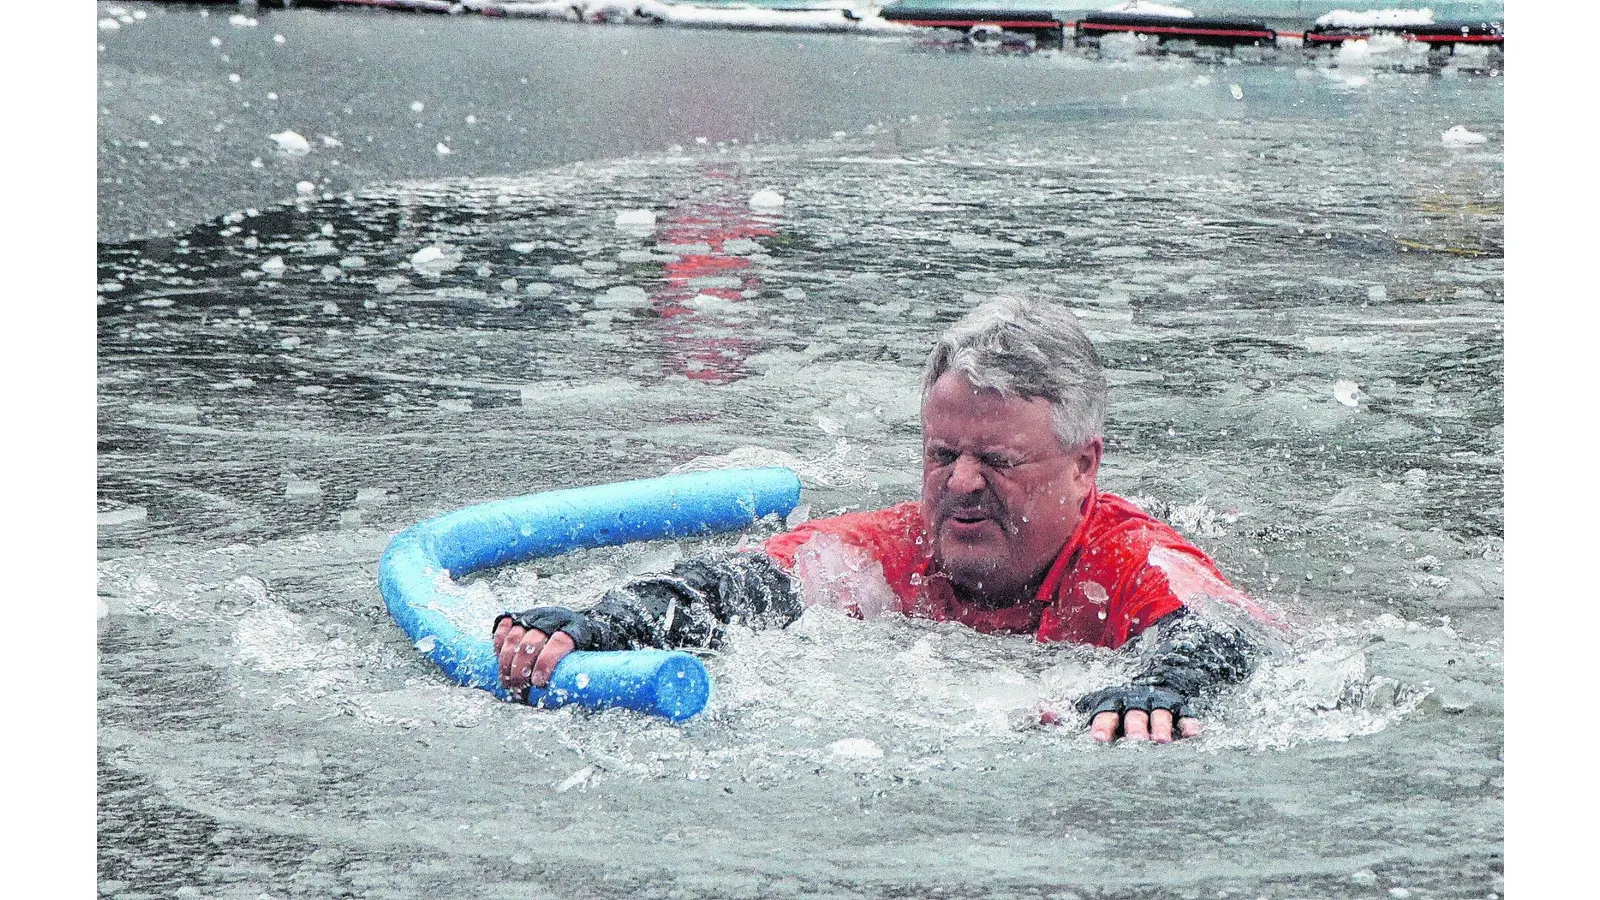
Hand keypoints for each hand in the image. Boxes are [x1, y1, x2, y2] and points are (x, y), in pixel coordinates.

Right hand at [492, 616, 575, 698]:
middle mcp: (552, 620)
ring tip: (506, 681)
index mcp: (574, 629)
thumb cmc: (576, 654)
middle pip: (531, 642)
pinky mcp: (520, 616)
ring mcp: (534, 617)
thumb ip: (570, 679)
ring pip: (514, 636)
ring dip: (506, 662)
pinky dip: (498, 640)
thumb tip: (550, 699)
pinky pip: (504, 625)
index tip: (538, 683)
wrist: (574, 628)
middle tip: (518, 688)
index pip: (558, 642)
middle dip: (520, 668)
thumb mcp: (581, 664)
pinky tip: (497, 655)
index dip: (546, 663)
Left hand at [1076, 684, 1201, 743]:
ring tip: (1162, 741)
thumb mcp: (1090, 704)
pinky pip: (1186, 715)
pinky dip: (1190, 724)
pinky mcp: (1179, 707)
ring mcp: (1158, 703)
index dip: (1103, 726)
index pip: (1105, 714)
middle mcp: (1135, 702)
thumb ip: (1066, 712)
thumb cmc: (1114, 704)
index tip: (1099, 740)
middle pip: (1134, 715)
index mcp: (1112, 702)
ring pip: (1160, 715)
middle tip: (1136, 742)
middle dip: (1135, 727)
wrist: (1152, 679)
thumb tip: (1043, 715)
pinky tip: (1194, 734)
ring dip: (1161, 727)